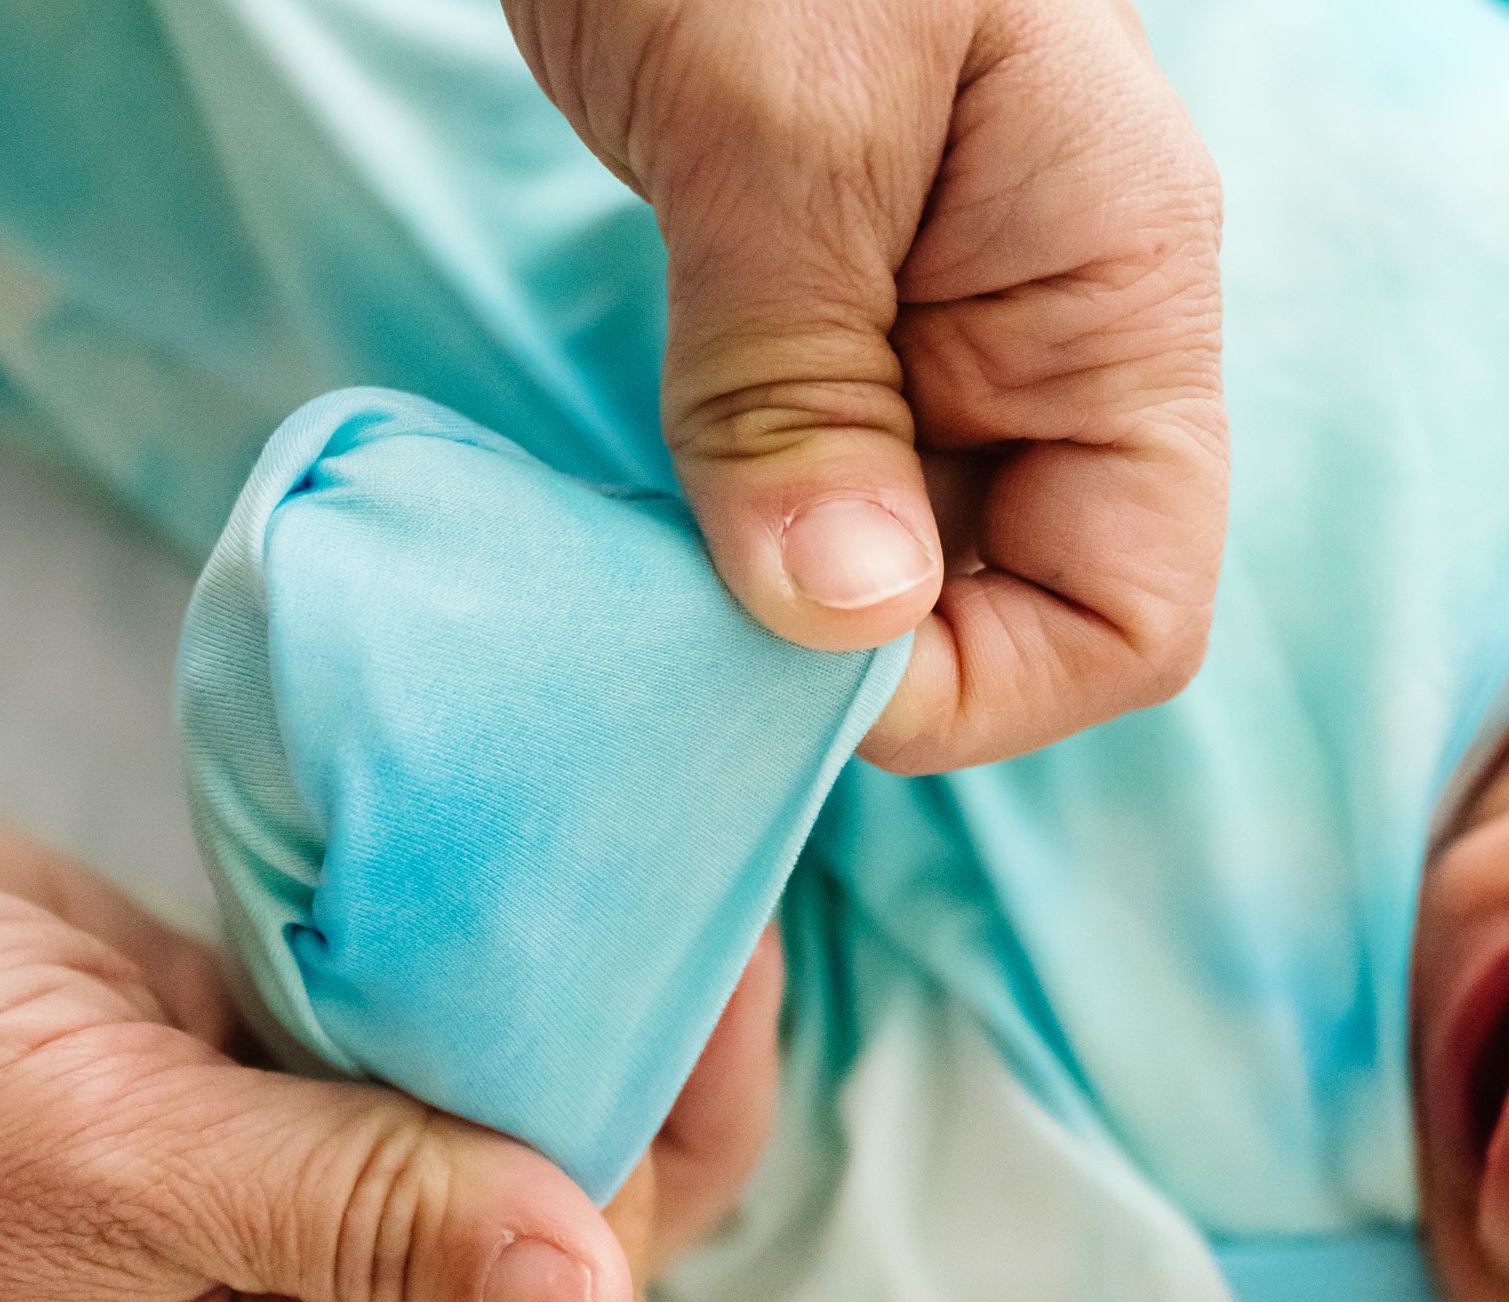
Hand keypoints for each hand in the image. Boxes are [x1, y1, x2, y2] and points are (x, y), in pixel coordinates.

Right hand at [0, 792, 780, 1301]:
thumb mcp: (102, 1171)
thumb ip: (348, 1228)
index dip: (625, 1208)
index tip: (680, 1035)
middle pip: (543, 1229)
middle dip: (636, 1099)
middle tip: (705, 940)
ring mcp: (292, 1171)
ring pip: (497, 1121)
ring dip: (576, 1023)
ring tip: (658, 900)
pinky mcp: (272, 1058)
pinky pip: (423, 1030)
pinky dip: (486, 970)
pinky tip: (538, 891)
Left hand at [506, 0, 1225, 769]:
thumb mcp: (779, 124)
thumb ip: (799, 381)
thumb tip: (838, 622)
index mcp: (1111, 300)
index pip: (1131, 607)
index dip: (984, 688)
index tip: (807, 675)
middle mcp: (1047, 353)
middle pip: (1016, 611)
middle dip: (872, 665)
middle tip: (704, 640)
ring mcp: (939, 354)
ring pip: (910, 574)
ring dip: (792, 621)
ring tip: (666, 592)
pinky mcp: (836, 344)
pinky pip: (821, 504)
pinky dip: (743, 553)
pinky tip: (659, 538)